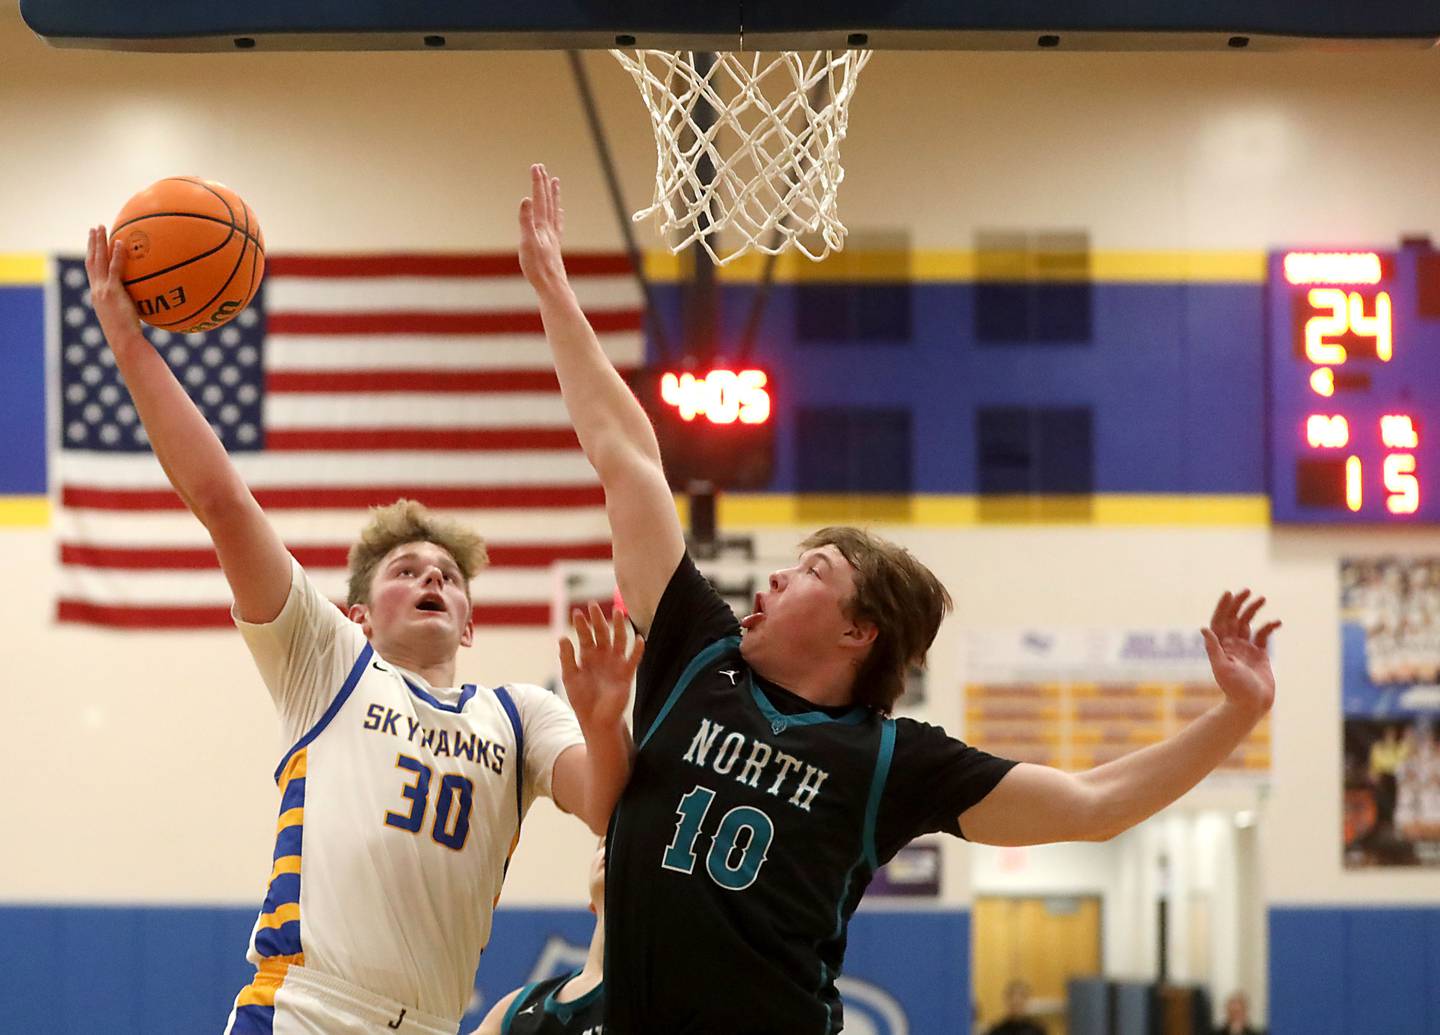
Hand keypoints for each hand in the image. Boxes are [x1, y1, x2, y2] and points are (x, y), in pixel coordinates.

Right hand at [85, 225, 143, 344]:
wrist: (124, 341)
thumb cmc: (129, 334)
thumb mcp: (127, 315)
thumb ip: (130, 303)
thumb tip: (148, 297)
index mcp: (98, 295)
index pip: (92, 271)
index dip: (92, 255)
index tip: (93, 243)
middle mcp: (96, 290)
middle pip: (91, 260)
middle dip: (92, 243)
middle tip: (94, 228)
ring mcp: (102, 290)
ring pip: (98, 260)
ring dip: (99, 242)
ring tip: (101, 227)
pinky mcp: (112, 291)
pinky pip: (114, 269)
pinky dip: (116, 255)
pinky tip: (119, 242)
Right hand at [517, 163, 567, 291]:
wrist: (552, 286)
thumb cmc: (537, 267)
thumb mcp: (527, 243)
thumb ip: (526, 220)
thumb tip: (525, 198)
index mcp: (542, 226)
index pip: (539, 199)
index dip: (537, 182)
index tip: (535, 167)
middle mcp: (549, 228)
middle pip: (547, 201)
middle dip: (543, 184)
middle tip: (541, 168)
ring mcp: (553, 237)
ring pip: (553, 210)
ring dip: (553, 195)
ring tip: (555, 182)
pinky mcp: (553, 246)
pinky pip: (557, 225)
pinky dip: (557, 215)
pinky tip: (558, 213)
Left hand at [559, 601, 642, 730]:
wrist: (596, 719)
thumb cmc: (581, 699)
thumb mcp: (570, 677)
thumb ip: (567, 658)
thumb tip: (562, 637)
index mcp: (587, 656)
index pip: (585, 636)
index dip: (582, 625)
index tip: (577, 613)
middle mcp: (602, 657)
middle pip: (602, 633)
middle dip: (598, 619)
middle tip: (594, 605)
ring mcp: (615, 664)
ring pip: (619, 640)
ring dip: (619, 627)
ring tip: (618, 612)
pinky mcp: (626, 674)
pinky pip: (633, 659)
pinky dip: (637, 649)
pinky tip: (639, 638)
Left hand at [1201, 589, 1279, 716]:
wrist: (1251, 705)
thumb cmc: (1235, 689)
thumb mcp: (1222, 668)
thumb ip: (1213, 648)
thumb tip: (1204, 628)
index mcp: (1220, 647)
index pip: (1219, 621)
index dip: (1222, 607)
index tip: (1229, 593)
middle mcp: (1231, 646)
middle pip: (1233, 619)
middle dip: (1239, 604)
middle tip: (1247, 590)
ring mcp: (1245, 649)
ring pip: (1248, 624)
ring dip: (1253, 611)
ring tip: (1262, 598)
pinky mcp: (1259, 655)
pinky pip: (1263, 636)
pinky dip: (1268, 627)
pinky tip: (1276, 622)